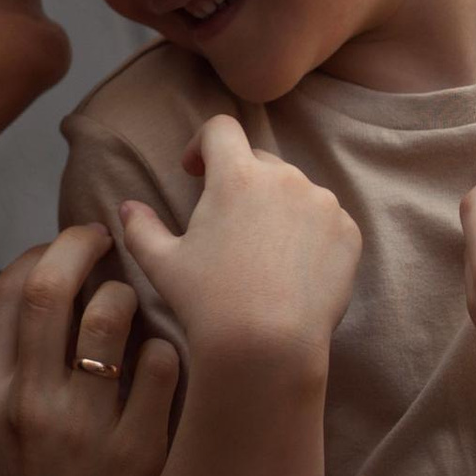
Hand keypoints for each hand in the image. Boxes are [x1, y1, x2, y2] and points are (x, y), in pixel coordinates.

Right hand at [0, 226, 178, 475]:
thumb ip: (0, 371)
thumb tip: (32, 293)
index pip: (4, 291)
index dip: (39, 255)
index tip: (64, 249)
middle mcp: (25, 406)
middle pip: (50, 287)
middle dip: (82, 248)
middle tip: (107, 239)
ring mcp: (81, 429)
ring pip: (110, 317)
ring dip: (128, 295)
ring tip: (136, 301)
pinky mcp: (134, 454)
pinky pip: (161, 369)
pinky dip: (166, 351)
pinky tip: (164, 359)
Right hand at [117, 117, 360, 374]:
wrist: (269, 346)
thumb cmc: (208, 303)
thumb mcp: (161, 264)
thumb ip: (140, 228)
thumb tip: (127, 208)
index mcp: (237, 176)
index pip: (221, 129)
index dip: (203, 144)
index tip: (194, 171)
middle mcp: (285, 178)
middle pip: (259, 161)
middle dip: (241, 182)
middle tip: (227, 226)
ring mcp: (323, 204)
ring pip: (296, 191)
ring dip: (278, 208)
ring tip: (263, 254)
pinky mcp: (348, 232)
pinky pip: (326, 220)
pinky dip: (311, 234)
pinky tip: (293, 269)